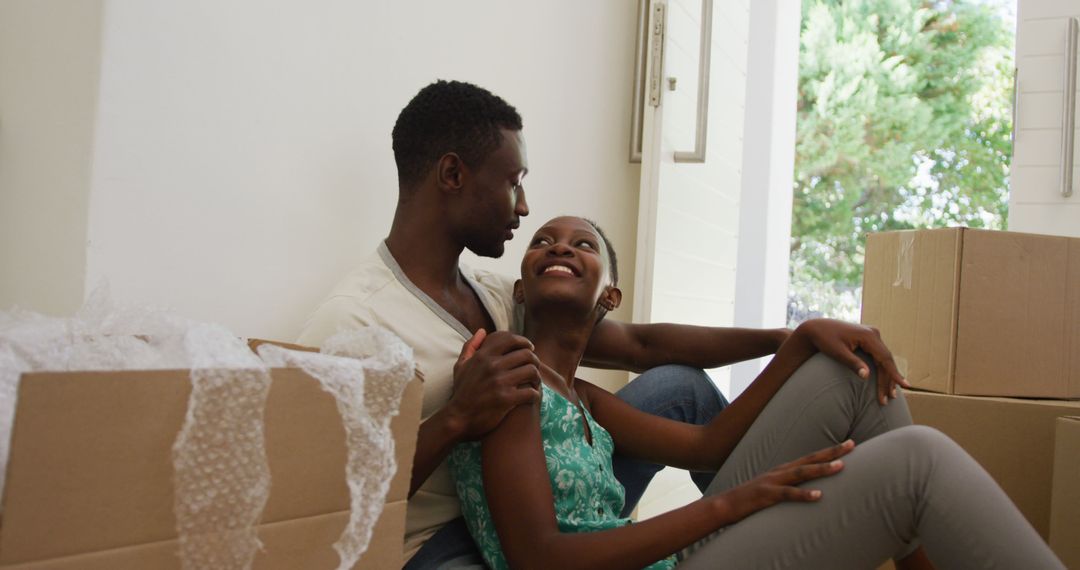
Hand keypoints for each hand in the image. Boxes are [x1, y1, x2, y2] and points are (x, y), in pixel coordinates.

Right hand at [448, 329, 541, 439]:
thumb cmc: (461, 392)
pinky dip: (535, 394)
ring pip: (531, 371)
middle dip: (534, 360)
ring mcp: (500, 382)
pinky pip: (531, 392)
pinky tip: (531, 396)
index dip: (524, 342)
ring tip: (534, 381)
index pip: (511, 340)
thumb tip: (482, 331)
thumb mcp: (460, 366)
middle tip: (535, 367)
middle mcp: (492, 366)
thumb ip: (470, 346)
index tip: (529, 348)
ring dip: (537, 377)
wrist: (458, 418)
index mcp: (483, 356)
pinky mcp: (506, 399)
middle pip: (526, 355)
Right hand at [714, 440, 854, 523]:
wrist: (725, 505)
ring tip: (840, 466)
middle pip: (810, 459)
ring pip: (802, 473)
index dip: (830, 451)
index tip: (850, 444)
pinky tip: (818, 495)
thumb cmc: (751, 500)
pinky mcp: (766, 495)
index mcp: (783, 470)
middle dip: (832, 452)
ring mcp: (773, 482)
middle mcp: (780, 472)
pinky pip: (788, 494)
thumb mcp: (773, 489)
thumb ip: (789, 486)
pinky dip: (804, 494)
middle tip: (852, 445)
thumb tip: (809, 488)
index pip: (810, 457)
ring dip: (821, 469)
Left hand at [794, 318, 909, 404]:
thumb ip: (852, 363)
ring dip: (886, 376)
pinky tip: (884, 381)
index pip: (885, 358)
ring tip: (889, 395)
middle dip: (888, 380)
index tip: (905, 386)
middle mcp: (873, 334)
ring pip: (883, 359)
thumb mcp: (838, 352)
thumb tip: (866, 377)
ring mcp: (872, 336)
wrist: (816, 328)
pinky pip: (878, 356)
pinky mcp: (868, 339)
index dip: (895, 374)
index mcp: (868, 336)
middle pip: (886, 360)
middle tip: (889, 399)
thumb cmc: (824, 340)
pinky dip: (881, 369)